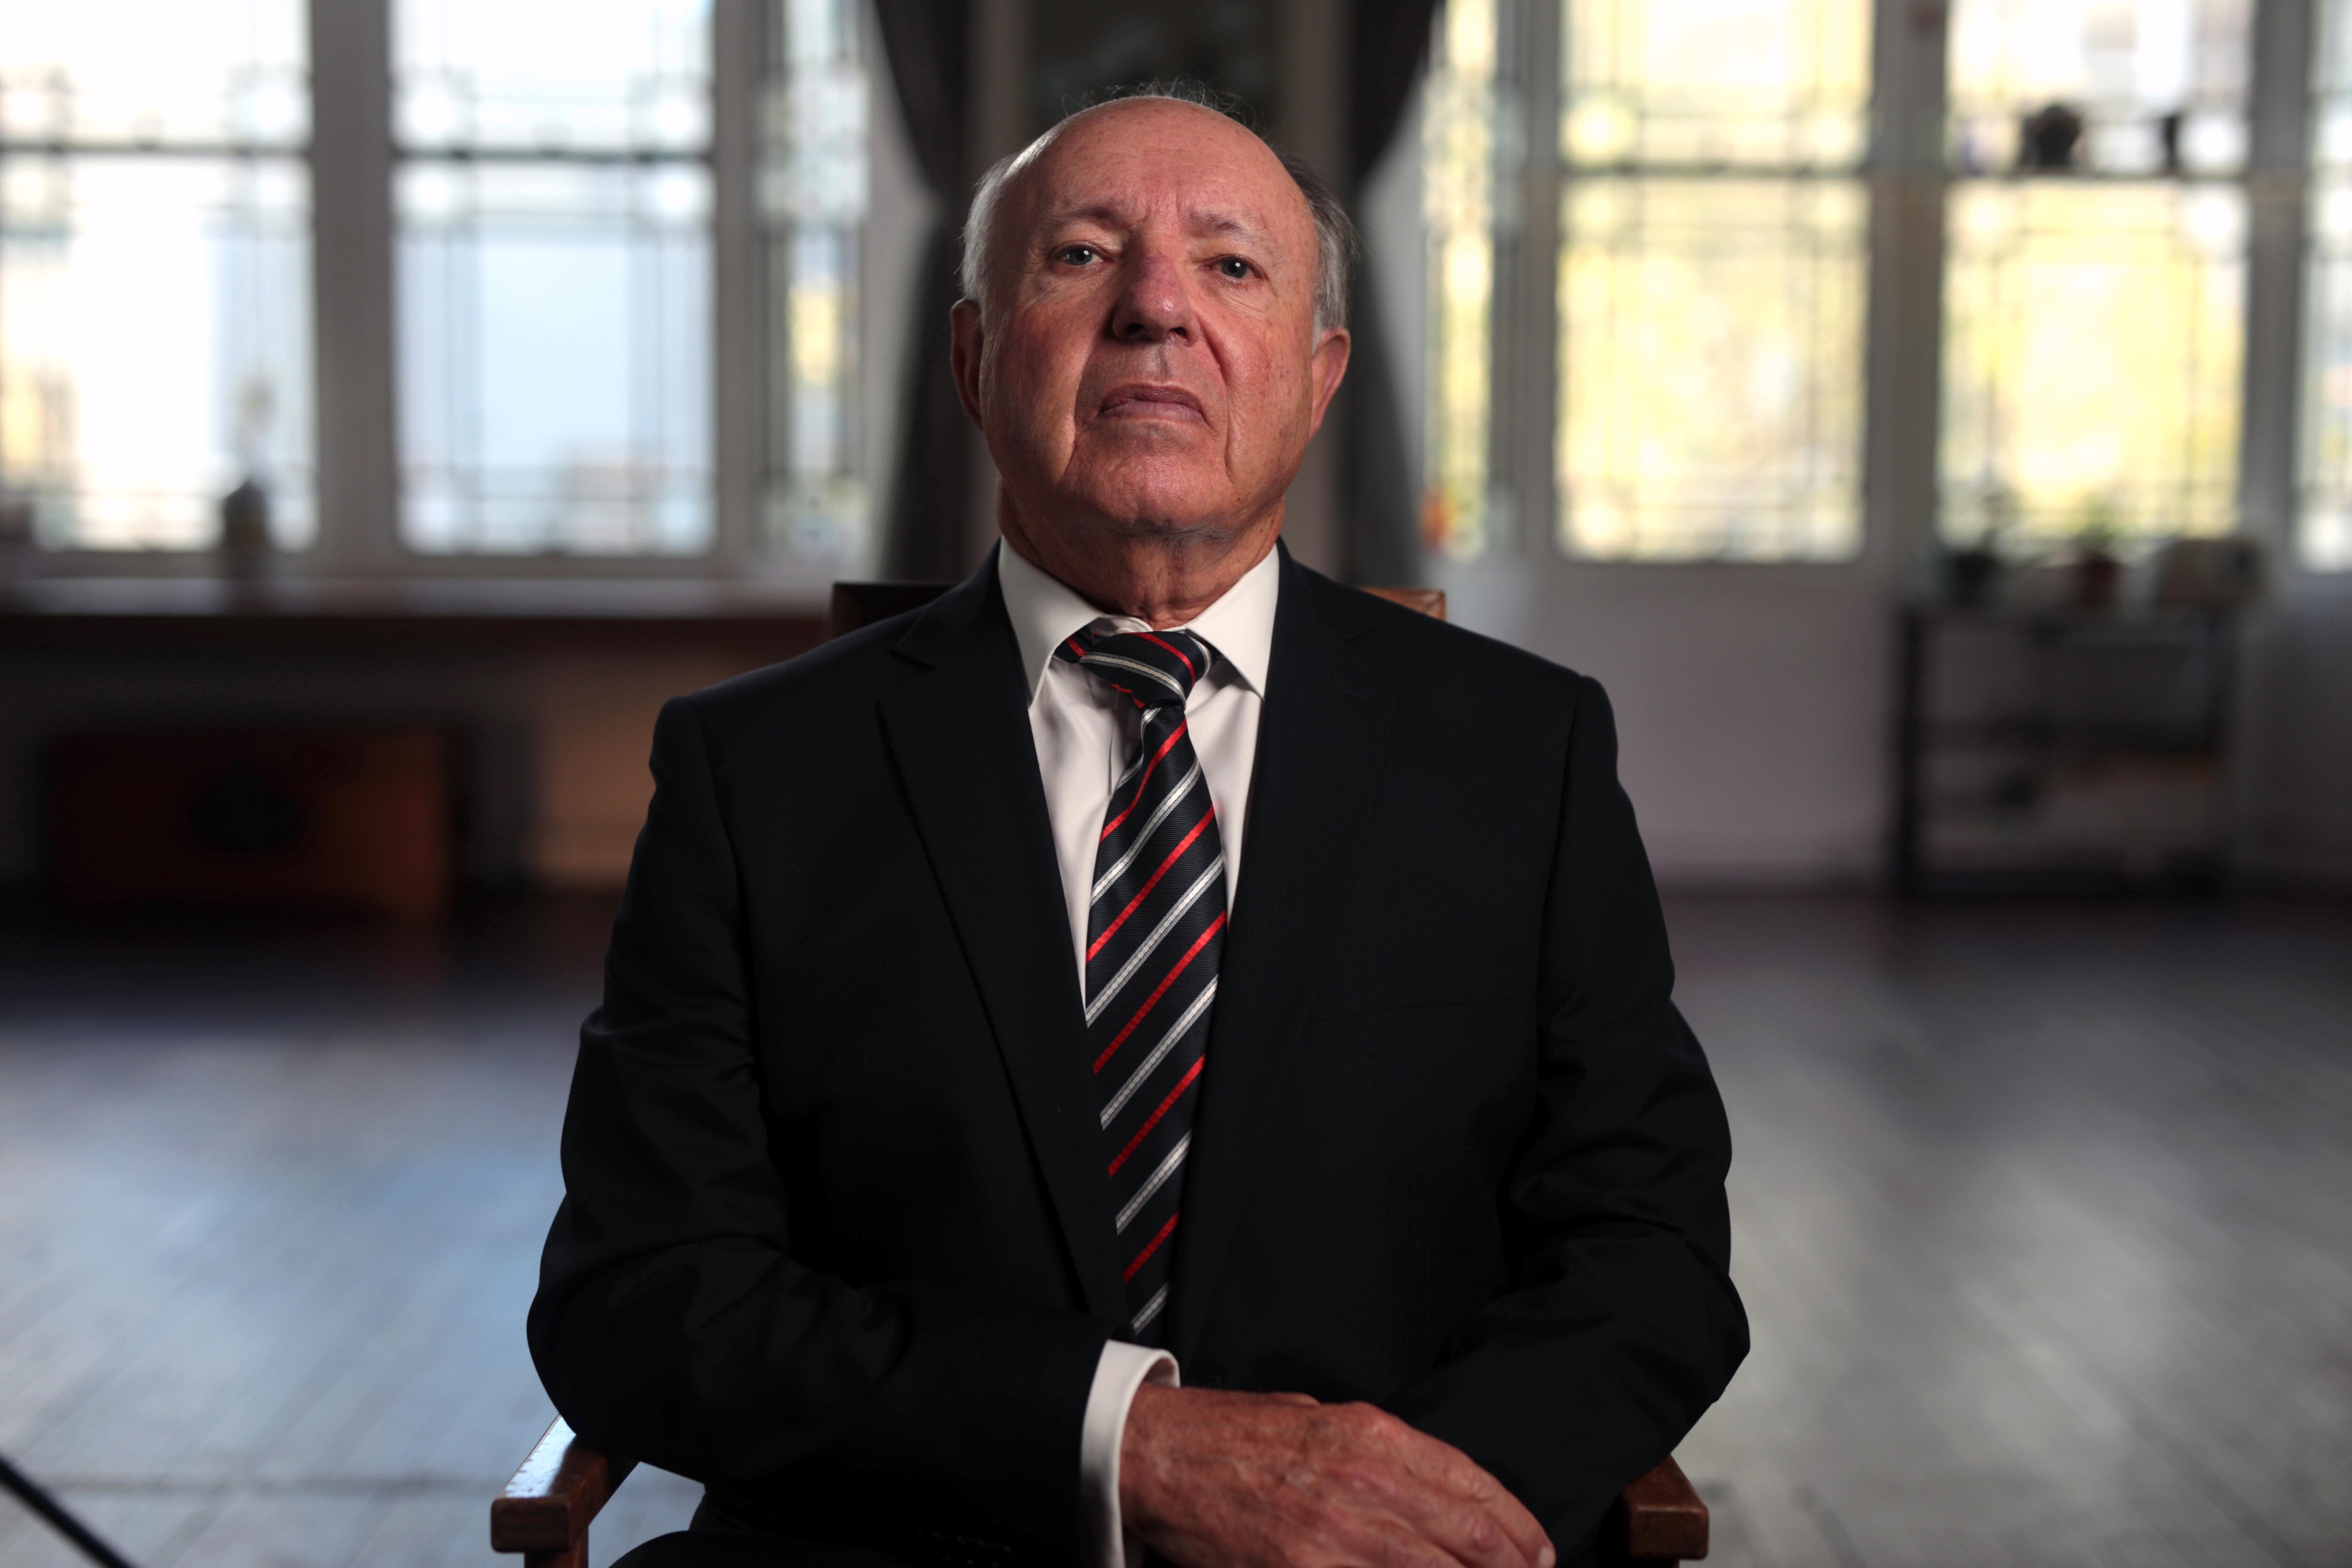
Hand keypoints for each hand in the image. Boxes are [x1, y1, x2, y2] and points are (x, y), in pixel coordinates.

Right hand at [1118, 1383, 1555, 1567]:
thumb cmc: (1235, 1437)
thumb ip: (1380, 1456)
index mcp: (1372, 1436)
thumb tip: (1432, 1494)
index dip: (1517, 1527)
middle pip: (1468, 1539)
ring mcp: (1337, 1532)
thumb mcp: (1321, 1420)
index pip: (1472, 1486)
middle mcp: (1365, 1481)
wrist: (1159, 1453)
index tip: (1538, 1551)